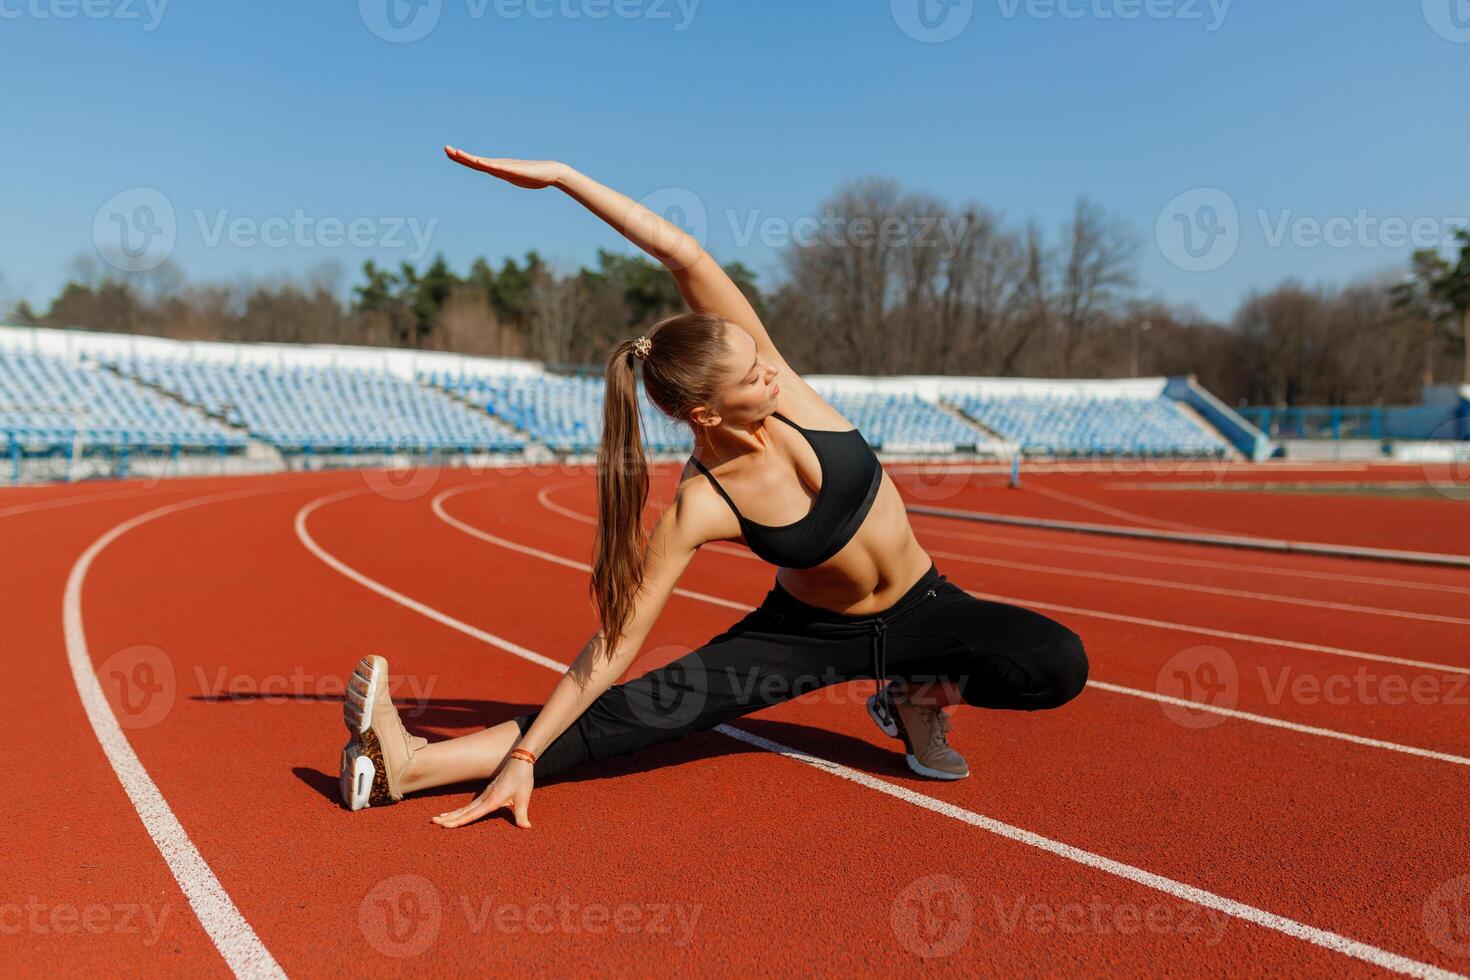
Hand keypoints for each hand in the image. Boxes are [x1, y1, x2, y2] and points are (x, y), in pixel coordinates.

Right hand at [431, 757, 534, 828]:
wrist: (520, 761)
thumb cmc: (522, 779)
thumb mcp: (524, 797)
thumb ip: (522, 814)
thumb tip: (526, 827)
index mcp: (492, 801)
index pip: (471, 814)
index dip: (458, 822)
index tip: (444, 826)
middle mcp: (485, 798)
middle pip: (463, 811)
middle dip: (448, 817)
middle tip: (433, 822)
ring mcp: (485, 794)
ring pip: (465, 807)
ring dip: (452, 813)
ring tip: (439, 818)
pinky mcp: (487, 792)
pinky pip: (471, 804)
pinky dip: (461, 809)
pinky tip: (456, 812)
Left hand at [443, 146, 565, 188]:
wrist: (552, 173)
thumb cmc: (535, 176)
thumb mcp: (516, 178)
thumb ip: (508, 175)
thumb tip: (503, 175)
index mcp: (498, 168)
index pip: (476, 163)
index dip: (462, 158)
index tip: (450, 152)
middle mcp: (500, 165)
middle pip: (476, 161)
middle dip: (460, 156)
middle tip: (445, 148)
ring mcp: (507, 167)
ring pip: (484, 163)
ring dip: (470, 158)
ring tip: (457, 153)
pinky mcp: (514, 170)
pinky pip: (498, 167)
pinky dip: (487, 164)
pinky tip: (479, 162)